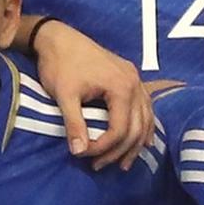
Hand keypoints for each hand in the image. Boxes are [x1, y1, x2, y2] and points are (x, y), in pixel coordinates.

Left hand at [28, 20, 159, 163]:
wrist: (58, 38)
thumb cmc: (59, 64)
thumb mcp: (64, 95)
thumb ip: (74, 123)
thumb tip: (79, 152)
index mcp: (122, 86)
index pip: (120, 129)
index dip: (103, 147)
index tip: (84, 155)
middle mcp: (135, 83)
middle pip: (136, 128)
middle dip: (119, 152)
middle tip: (99, 167)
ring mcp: (135, 79)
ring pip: (146, 120)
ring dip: (134, 144)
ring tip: (121, 164)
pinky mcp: (130, 78)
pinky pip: (145, 108)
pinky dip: (143, 127)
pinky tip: (140, 142)